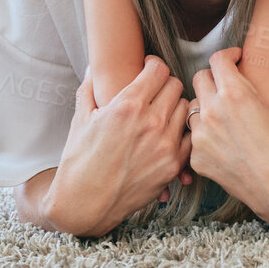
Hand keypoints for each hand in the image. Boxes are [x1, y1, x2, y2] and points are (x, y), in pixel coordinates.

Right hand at [48, 56, 190, 235]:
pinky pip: (189, 136)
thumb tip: (94, 67)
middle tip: (154, 92)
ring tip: (160, 113)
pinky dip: (180, 132)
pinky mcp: (173, 165)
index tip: (148, 69)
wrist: (85, 202)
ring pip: (186, 108)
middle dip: (164, 85)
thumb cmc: (79, 160)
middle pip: (175, 86)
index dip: (153, 66)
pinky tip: (166, 134)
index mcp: (127, 106)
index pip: (159, 70)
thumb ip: (90, 87)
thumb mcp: (80, 118)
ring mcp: (165, 144)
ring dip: (174, 107)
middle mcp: (150, 122)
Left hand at [188, 47, 268, 225]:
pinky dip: (205, 135)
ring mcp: (201, 137)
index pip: (218, 60)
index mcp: (236, 95)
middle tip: (228, 85)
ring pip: (192, 108)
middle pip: (200, 79)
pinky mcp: (197, 159)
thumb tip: (260, 94)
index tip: (234, 59)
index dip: (228, 55)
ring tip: (223, 115)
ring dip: (205, 106)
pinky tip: (222, 141)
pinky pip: (194, 136)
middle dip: (214, 78)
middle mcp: (213, 112)